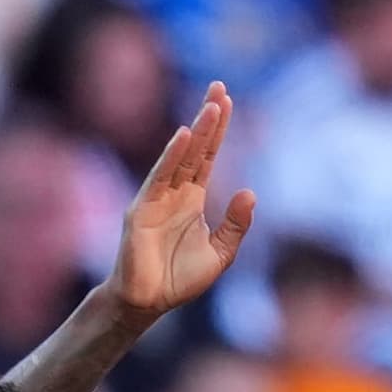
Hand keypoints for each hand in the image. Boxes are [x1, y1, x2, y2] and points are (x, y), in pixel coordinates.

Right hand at [107, 79, 256, 319]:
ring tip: (212, 105)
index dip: (218, 130)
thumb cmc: (179, 280)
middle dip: (208, 118)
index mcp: (192, 198)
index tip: (227, 100)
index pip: (207, 156)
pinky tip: (184, 135)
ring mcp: (156, 198)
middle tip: (220, 86)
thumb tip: (250, 191)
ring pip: (180, 157)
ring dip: (196, 131)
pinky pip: (159, 178)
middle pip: (194, 148)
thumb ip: (236, 225)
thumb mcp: (220, 253)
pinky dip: (171, 156)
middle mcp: (174, 192)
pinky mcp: (141, 210)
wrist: (148, 304)